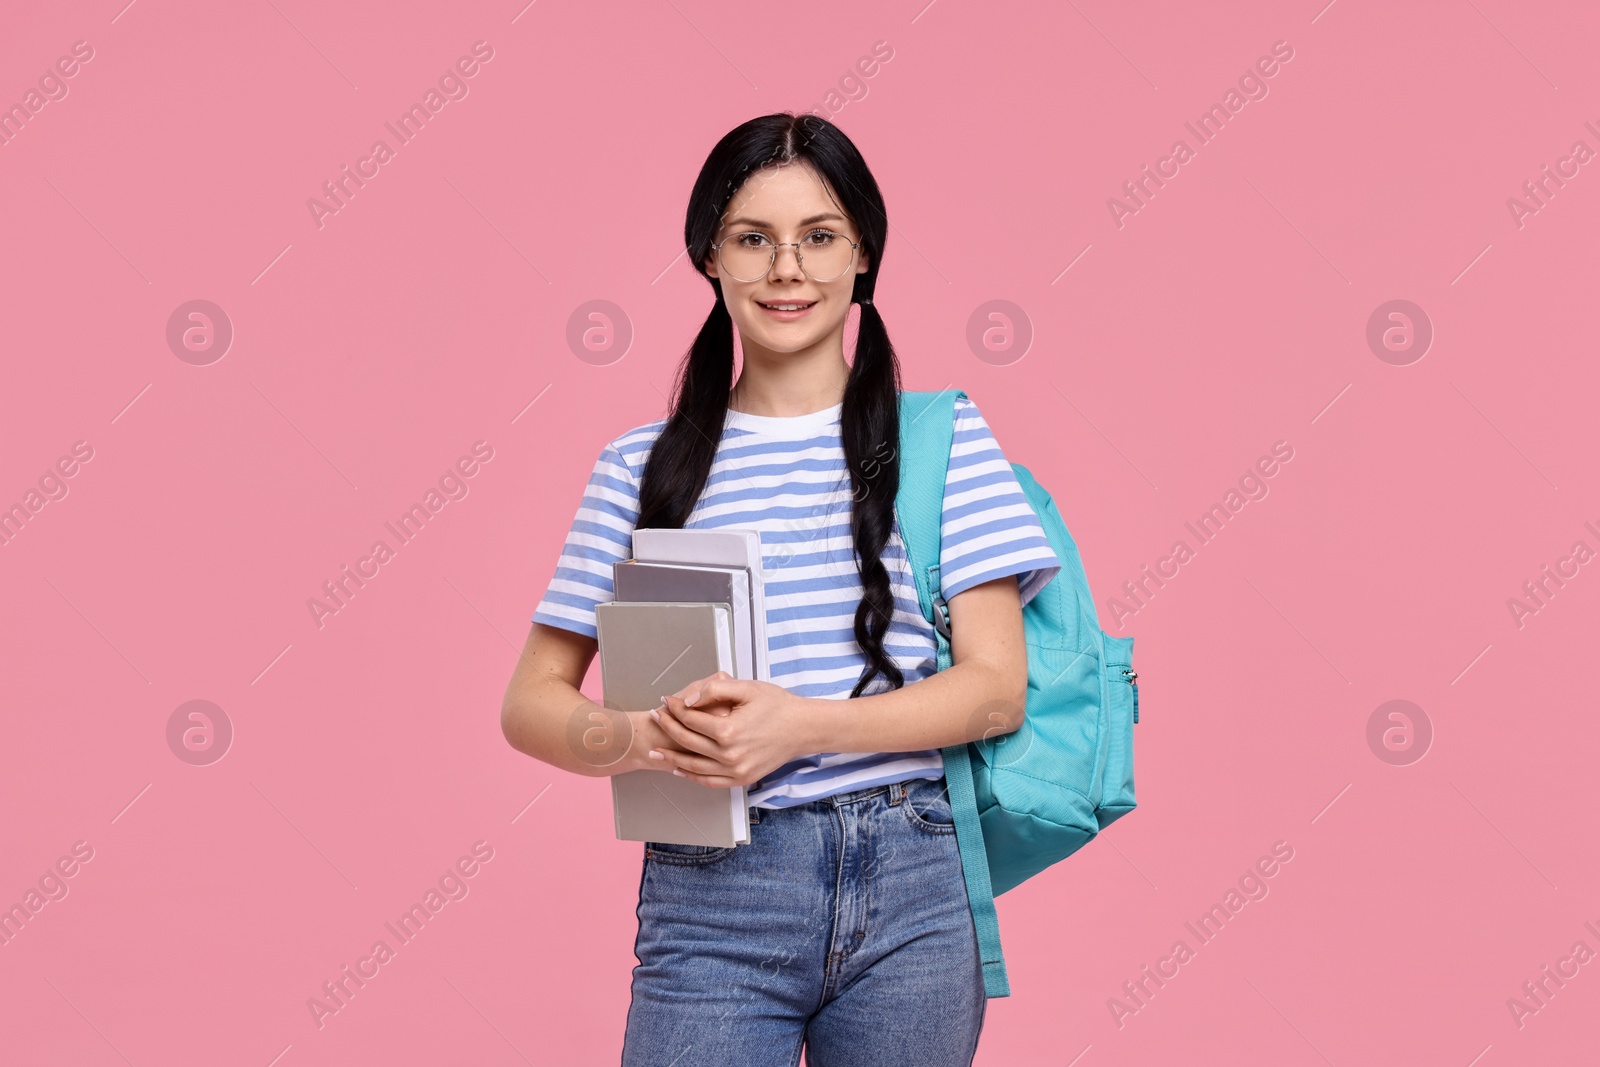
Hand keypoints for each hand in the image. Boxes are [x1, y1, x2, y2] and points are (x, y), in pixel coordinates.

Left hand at [644, 671, 811, 788]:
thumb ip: (714, 689)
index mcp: (729, 731)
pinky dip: (691, 776)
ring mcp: (735, 770)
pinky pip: (709, 781)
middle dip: (668, 727)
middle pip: (687, 742)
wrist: (802, 729)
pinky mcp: (741, 779)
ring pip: (693, 766)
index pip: (690, 719)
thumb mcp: (747, 688)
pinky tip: (679, 768)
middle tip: (656, 717)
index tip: (666, 700)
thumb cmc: (777, 706)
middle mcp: (729, 754)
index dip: (675, 708)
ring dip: (671, 757)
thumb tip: (688, 700)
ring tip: (656, 750)